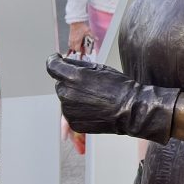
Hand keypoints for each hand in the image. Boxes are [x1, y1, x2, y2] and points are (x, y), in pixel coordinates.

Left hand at [46, 54, 177, 142]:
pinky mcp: (73, 122)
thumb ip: (78, 65)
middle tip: (90, 85)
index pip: (52, 66)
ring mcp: (68, 111)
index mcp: (73, 77)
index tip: (56, 60)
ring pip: (65, 99)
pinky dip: (79, 110)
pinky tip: (94, 108)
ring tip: (95, 98)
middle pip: (60, 84)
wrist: (130, 110)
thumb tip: (65, 63)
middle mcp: (67, 94)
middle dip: (70, 82)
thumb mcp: (100, 68)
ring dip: (74, 97)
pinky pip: (71, 112)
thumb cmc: (119, 87)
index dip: (53, 61)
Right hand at [67, 21, 91, 54]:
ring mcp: (71, 39)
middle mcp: (73, 41)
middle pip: (74, 49)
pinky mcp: (69, 37)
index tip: (84, 52)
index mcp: (78, 41)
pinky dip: (71, 45)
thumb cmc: (81, 26)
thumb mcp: (88, 31)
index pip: (78, 49)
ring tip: (78, 47)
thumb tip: (97, 39)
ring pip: (71, 47)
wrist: (76, 22)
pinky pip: (69, 44)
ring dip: (74, 48)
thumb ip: (92, 36)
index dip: (81, 51)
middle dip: (78, 50)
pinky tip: (74, 45)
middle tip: (82, 50)